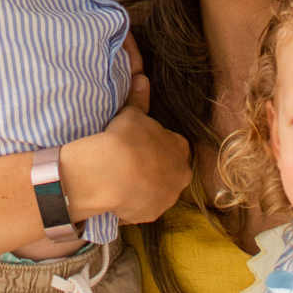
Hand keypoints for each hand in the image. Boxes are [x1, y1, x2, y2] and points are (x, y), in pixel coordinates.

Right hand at [60, 93, 189, 226]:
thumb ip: (139, 99)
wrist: (111, 172)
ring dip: (146, 188)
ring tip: (123, 181)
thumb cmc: (125, 139)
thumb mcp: (131, 114)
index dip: (158, 146)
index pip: (175, 147)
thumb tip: (142, 78)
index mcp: (180, 148)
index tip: (142, 146)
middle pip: (171, 172)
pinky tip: (118, 196)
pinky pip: (143, 208)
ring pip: (158, 192)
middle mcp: (181, 175)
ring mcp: (167, 198)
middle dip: (156, 169)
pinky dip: (133, 204)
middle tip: (133, 164)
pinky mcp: (151, 215)